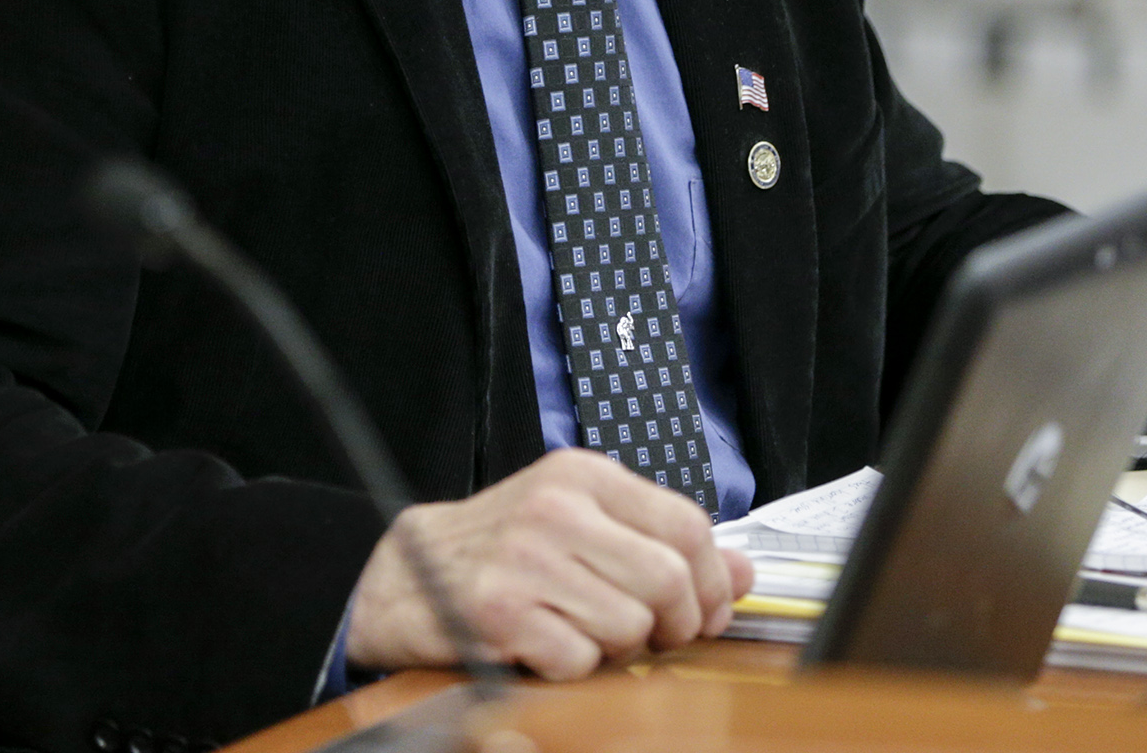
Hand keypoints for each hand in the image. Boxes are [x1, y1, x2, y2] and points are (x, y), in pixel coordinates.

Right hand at [344, 447, 754, 679]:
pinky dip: (572, 670)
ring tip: (584, 635)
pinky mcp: (499, 611)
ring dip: (617, 650)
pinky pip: (578, 661)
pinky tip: (547, 648)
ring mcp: (526, 558)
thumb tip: (742, 573)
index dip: (712, 581)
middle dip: (672, 626)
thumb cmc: (503, 549)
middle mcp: (556, 508)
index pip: (687, 525)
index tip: (706, 612)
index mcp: (584, 476)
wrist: (404, 573)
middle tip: (651, 638)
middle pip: (666, 580)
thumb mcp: (583, 523)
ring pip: (629, 626)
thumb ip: (660, 542)